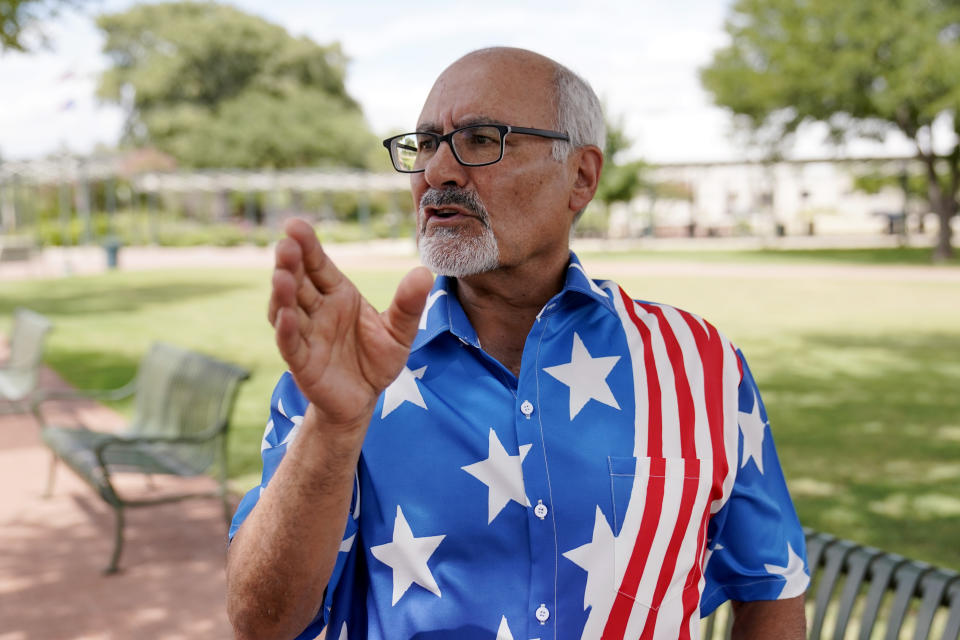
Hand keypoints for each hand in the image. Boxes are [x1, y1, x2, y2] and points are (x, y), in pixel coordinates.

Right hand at [268, 218, 432, 429]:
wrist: (365, 398)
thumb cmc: (377, 358)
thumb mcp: (400, 331)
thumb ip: (409, 305)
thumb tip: (425, 272)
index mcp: (338, 293)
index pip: (319, 264)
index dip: (307, 245)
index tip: (295, 225)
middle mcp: (317, 309)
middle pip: (298, 281)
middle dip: (290, 262)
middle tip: (286, 244)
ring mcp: (307, 334)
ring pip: (287, 308)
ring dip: (282, 293)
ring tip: (281, 275)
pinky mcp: (302, 361)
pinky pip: (291, 343)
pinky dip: (286, 329)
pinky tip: (284, 316)